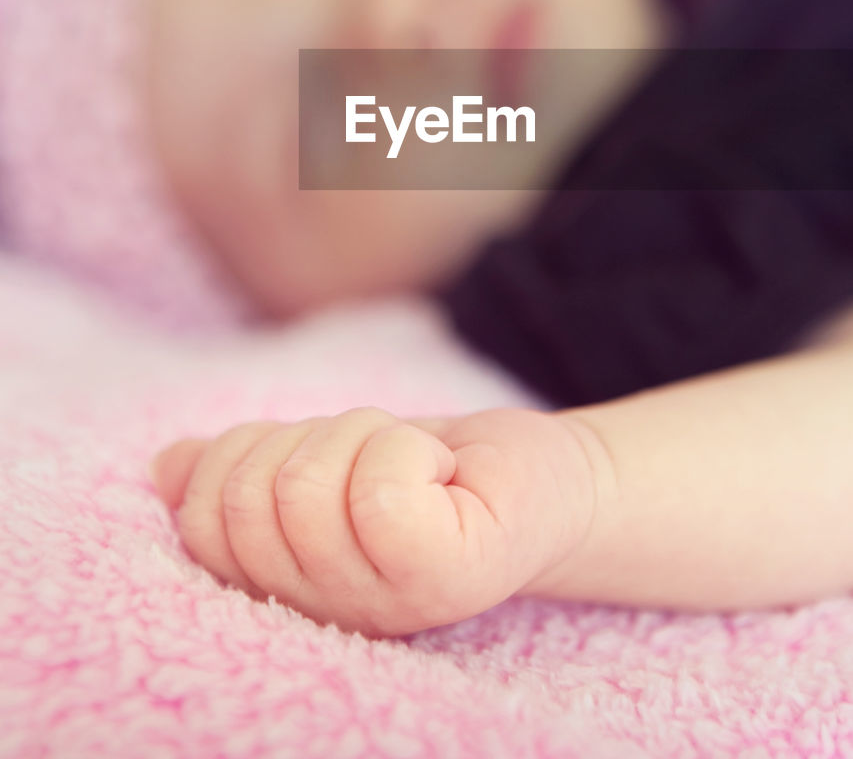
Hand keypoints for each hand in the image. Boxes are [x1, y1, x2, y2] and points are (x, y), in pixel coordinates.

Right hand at [150, 405, 595, 636]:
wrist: (541, 476)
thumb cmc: (427, 467)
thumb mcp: (322, 456)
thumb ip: (243, 467)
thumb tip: (166, 469)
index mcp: (283, 584)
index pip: (199, 517)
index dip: (245, 453)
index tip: (315, 452)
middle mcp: (324, 612)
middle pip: (249, 496)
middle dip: (313, 439)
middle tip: (376, 456)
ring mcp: (383, 605)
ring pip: (309, 484)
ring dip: (366, 436)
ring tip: (414, 465)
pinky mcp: (443, 578)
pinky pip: (380, 490)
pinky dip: (407, 449)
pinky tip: (442, 475)